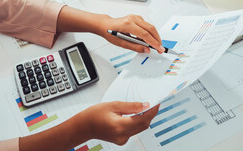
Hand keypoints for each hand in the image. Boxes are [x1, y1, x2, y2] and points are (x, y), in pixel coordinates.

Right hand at [19, 102, 159, 150]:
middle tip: (154, 103)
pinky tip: (135, 114)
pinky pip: (134, 130)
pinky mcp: (121, 139)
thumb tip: (145, 105)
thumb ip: (131, 106)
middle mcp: (123, 135)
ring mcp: (122, 139)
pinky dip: (137, 122)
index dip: (152, 111)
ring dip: (144, 118)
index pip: (143, 119)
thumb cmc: (94, 114)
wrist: (84, 126)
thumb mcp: (113, 105)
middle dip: (150, 114)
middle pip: (144, 125)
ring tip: (145, 106)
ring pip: (140, 128)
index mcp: (120, 126)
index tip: (157, 103)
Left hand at [99, 14, 163, 53]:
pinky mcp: (137, 17)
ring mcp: (135, 17)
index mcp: (128, 24)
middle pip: (150, 28)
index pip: (145, 34)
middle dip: (157, 39)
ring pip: (150, 26)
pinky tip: (150, 39)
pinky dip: (151, 32)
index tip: (159, 49)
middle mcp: (132, 19)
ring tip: (156, 45)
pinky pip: (147, 25)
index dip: (154, 42)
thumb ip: (135, 47)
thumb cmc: (110, 33)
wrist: (105, 25)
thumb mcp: (121, 43)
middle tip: (161, 48)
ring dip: (155, 36)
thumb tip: (146, 49)